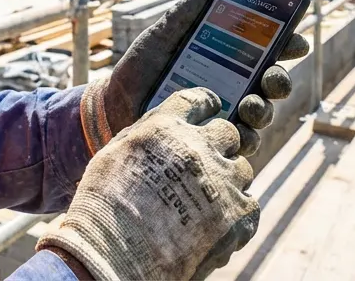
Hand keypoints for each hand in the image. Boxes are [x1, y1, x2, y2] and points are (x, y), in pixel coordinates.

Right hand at [39, 88, 259, 280]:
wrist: (114, 256)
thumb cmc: (105, 206)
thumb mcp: (115, 154)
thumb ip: (145, 135)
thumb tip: (162, 133)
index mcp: (166, 127)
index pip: (197, 100)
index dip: (204, 104)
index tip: (208, 110)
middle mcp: (200, 148)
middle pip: (227, 133)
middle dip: (218, 145)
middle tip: (204, 165)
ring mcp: (223, 182)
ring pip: (241, 168)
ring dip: (227, 180)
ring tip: (207, 201)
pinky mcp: (239, 216)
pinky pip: (249, 204)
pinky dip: (236, 212)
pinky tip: (216, 223)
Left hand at [80, 0, 309, 156]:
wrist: (113, 106)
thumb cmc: (139, 68)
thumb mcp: (160, 36)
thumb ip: (183, 14)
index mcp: (227, 58)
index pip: (266, 50)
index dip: (286, 43)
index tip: (295, 40)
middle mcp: (233, 86)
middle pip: (271, 83)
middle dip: (279, 80)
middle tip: (272, 77)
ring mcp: (226, 114)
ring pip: (261, 113)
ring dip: (264, 109)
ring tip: (250, 104)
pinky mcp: (214, 140)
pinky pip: (241, 143)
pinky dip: (246, 138)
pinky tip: (237, 132)